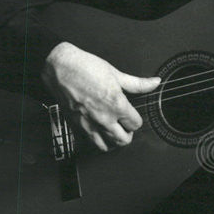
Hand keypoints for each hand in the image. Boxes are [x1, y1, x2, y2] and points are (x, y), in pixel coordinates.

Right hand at [41, 42, 160, 151]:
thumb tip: (155, 83)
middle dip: (127, 134)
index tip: (131, 115)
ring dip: (113, 141)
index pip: (135, 125)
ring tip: (113, 130)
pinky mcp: (76, 125)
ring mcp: (89, 124)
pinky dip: (97, 141)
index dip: (136, 120)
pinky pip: (91, 142)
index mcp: (116, 105)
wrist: (58, 67)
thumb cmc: (84, 67)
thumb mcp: (116, 74)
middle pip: (123, 140)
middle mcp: (104, 118)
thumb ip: (138, 84)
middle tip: (124, 125)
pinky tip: (98, 131)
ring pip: (107, 146)